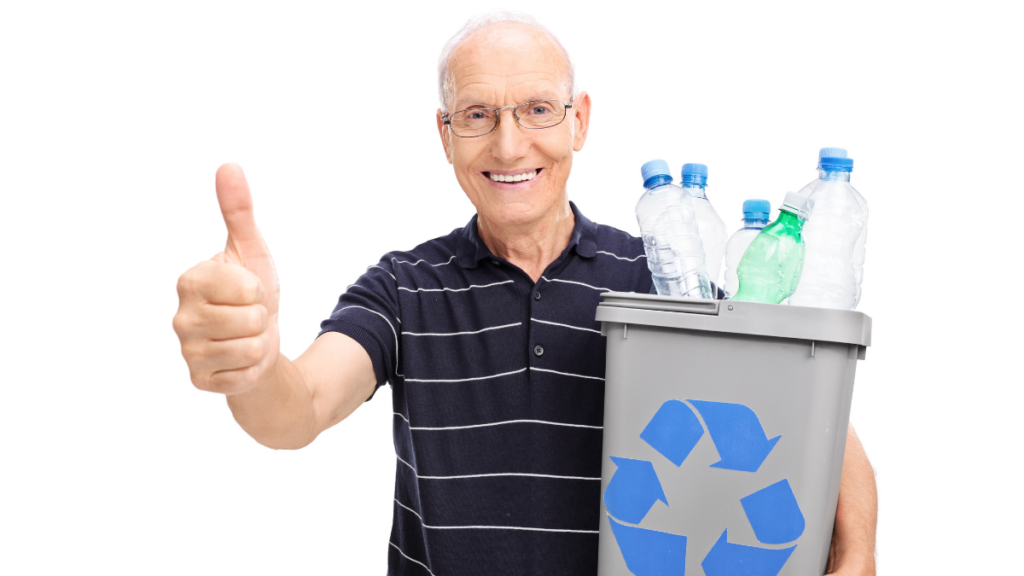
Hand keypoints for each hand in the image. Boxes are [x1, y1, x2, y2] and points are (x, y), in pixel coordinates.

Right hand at [173, 164, 280, 394]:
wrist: (258, 342)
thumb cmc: (251, 293)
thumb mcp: (250, 250)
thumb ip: (238, 211)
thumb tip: (229, 166)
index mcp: (190, 280)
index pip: (247, 287)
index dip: (258, 290)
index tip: (246, 291)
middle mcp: (180, 316)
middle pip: (251, 319)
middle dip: (261, 318)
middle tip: (248, 316)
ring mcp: (187, 351)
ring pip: (252, 347)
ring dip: (259, 343)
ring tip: (245, 337)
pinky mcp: (200, 380)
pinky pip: (246, 375)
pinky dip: (253, 368)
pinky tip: (240, 360)